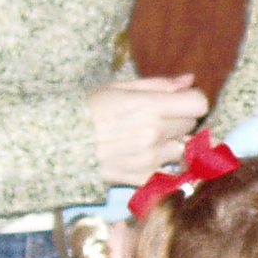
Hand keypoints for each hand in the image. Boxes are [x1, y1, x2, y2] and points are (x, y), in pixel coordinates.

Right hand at [89, 73, 209, 186]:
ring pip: (181, 149)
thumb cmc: (88, 109)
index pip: (198, 104)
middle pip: (191, 125)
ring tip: (146, 138)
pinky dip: (161, 166)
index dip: (191, 101)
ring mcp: (149, 159)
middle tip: (155, 118)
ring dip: (170, 144)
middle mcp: (154, 134)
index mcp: (150, 106)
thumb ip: (159, 85)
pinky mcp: (141, 178)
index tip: (180, 101)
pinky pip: (167, 172)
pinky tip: (143, 156)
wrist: (59, 143)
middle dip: (179, 120)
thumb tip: (189, 80)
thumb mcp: (119, 87)